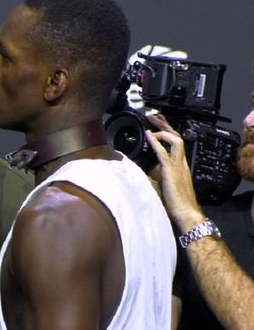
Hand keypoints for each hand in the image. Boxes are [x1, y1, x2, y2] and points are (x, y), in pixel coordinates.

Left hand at [145, 114, 205, 230]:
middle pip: (176, 138)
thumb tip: (144, 170)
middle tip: (155, 116)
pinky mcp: (171, 170)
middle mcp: (181, 162)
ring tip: (153, 122)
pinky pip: (164, 152)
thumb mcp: (164, 185)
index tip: (158, 126)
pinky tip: (150, 135)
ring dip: (163, 130)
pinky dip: (156, 142)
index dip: (167, 133)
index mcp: (180, 165)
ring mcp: (178, 165)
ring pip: (175, 140)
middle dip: (166, 125)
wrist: (186, 212)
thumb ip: (156, 175)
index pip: (176, 144)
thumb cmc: (176, 203)